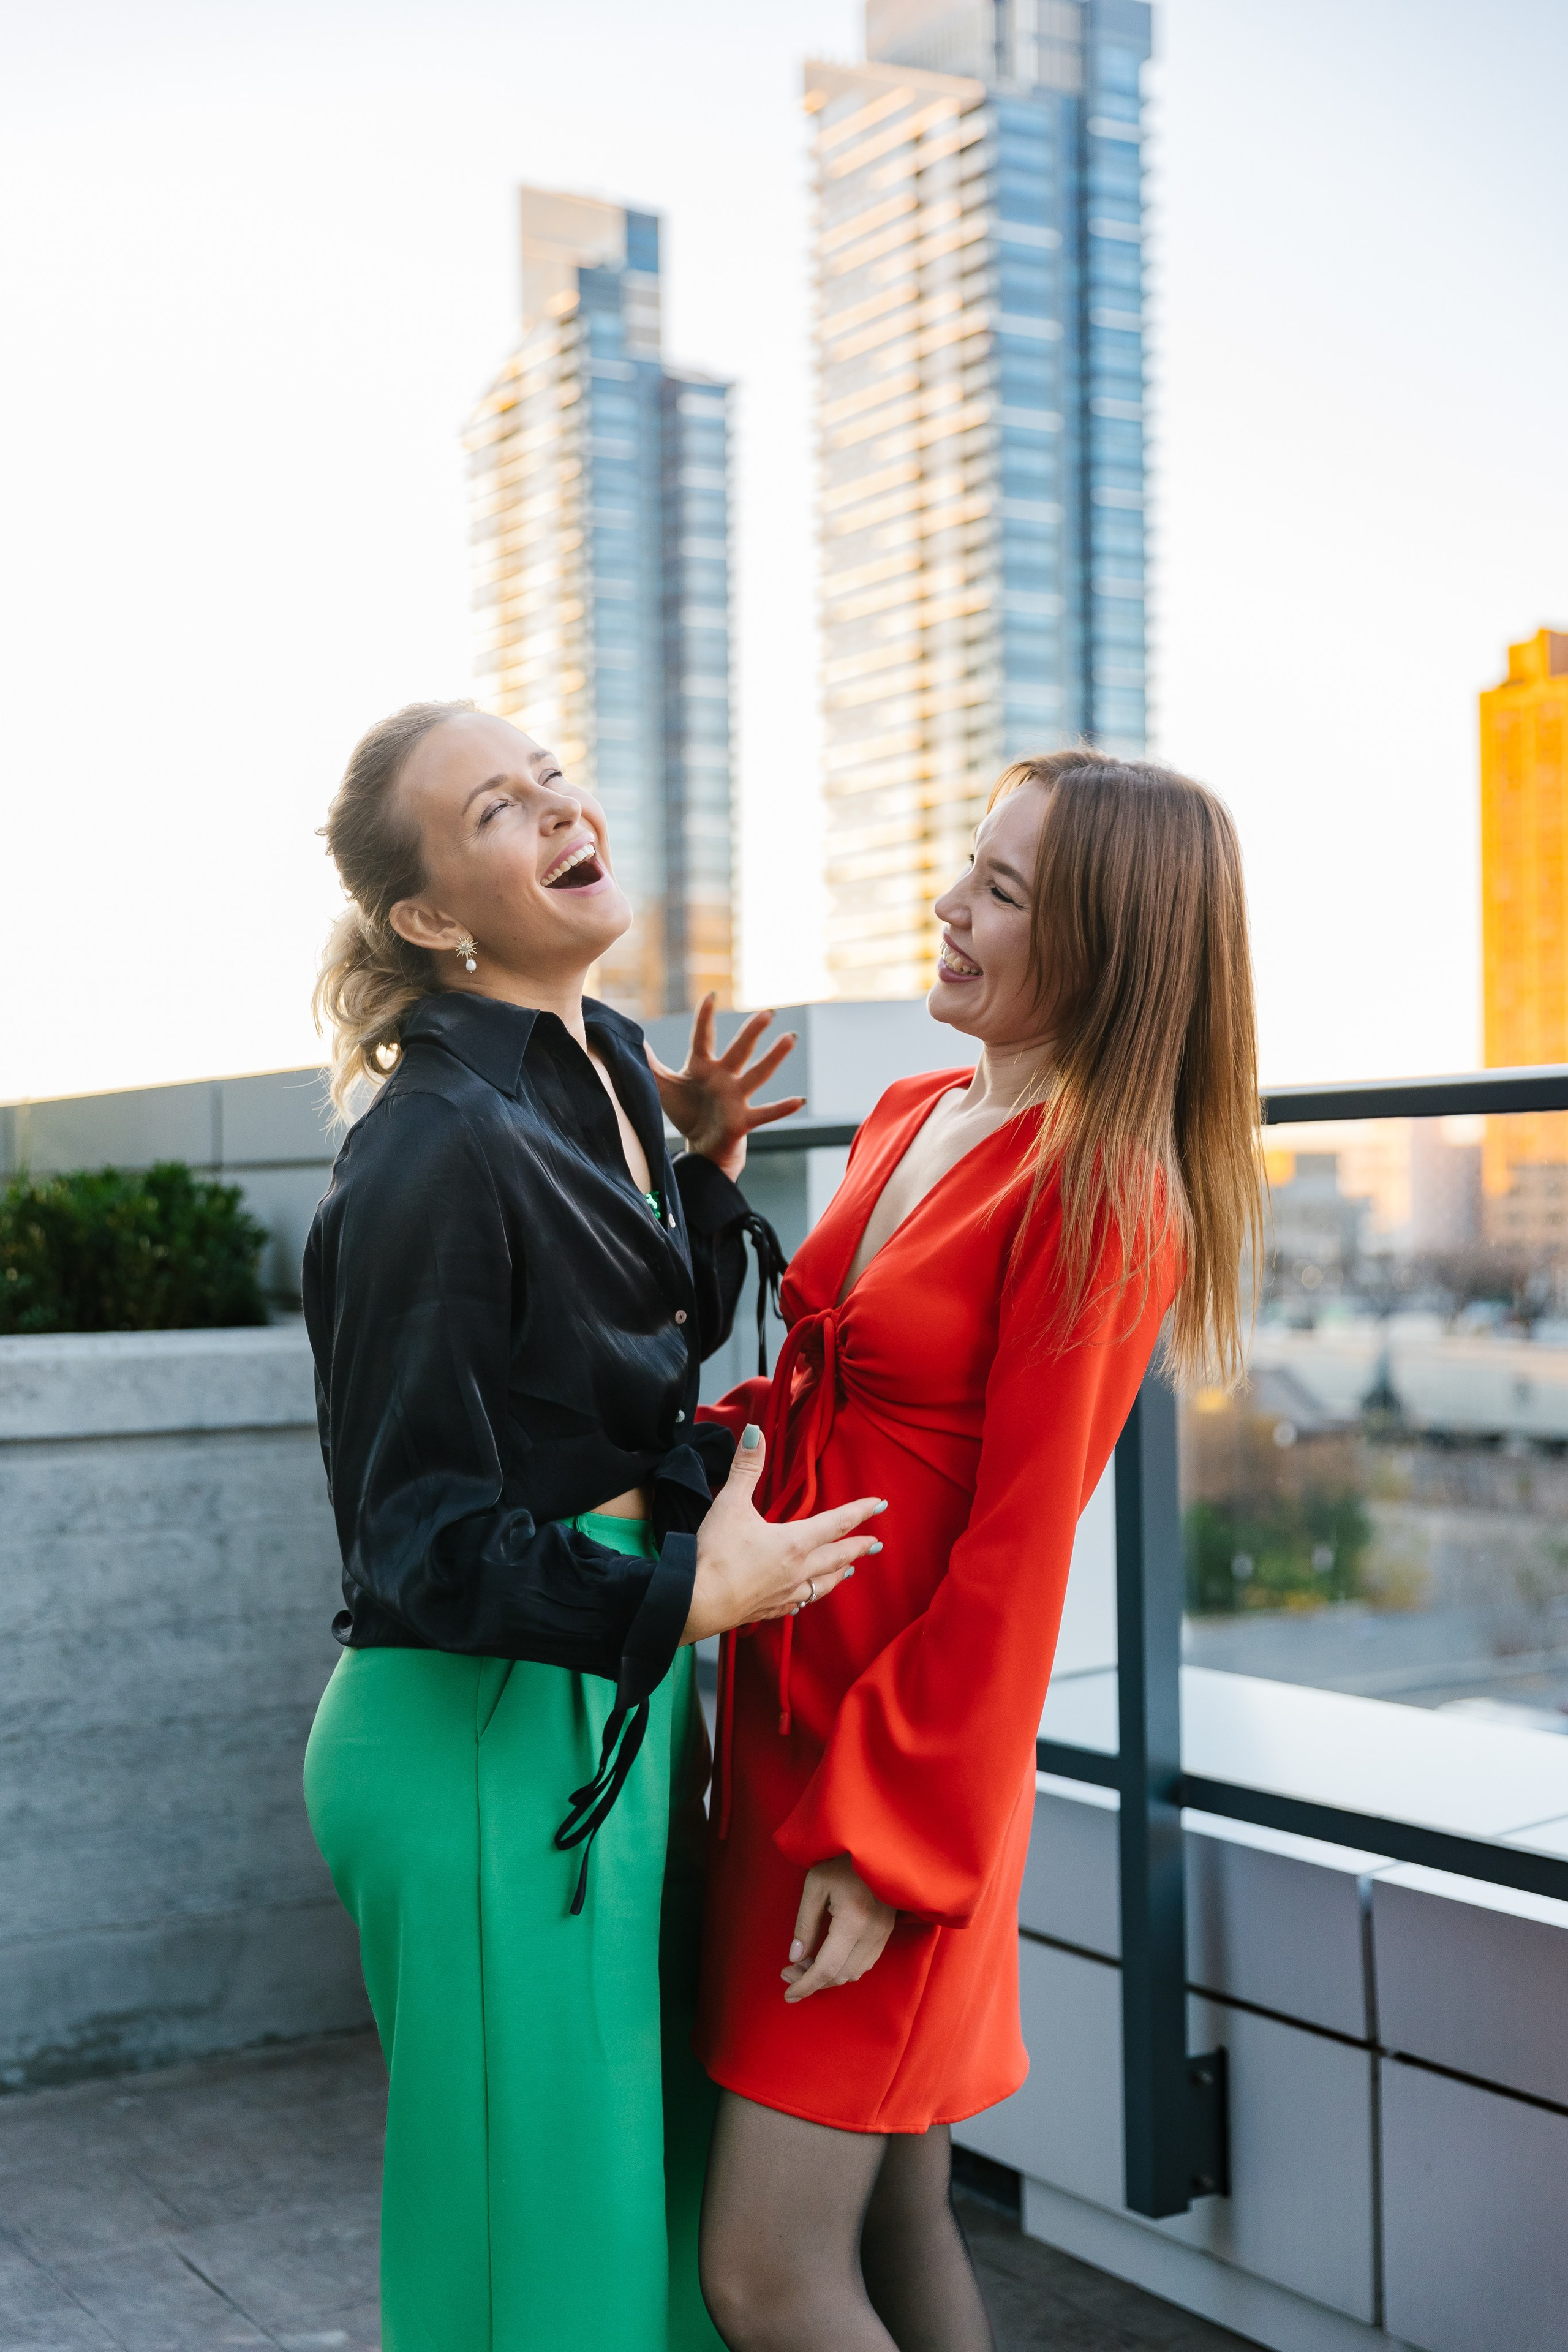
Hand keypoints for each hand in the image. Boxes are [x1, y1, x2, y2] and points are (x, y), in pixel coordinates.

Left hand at [645, 994, 804, 1180]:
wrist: (701, 1145)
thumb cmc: (686, 1111)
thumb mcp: (664, 1086)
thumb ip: (650, 1064)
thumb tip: (633, 1040)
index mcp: (703, 1066)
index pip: (703, 1037)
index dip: (705, 1018)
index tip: (711, 996)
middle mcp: (723, 1077)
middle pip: (739, 1050)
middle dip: (753, 1031)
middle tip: (768, 1011)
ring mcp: (736, 1097)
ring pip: (758, 1074)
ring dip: (774, 1057)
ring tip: (790, 1038)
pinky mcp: (743, 1120)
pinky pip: (766, 1113)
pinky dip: (782, 1108)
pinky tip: (799, 1100)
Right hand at [681, 1425, 885, 1643]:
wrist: (697, 1602)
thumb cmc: (716, 1554)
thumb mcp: (730, 1504)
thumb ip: (746, 1468)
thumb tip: (755, 1432)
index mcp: (794, 1542)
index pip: (836, 1523)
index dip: (860, 1511)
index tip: (880, 1505)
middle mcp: (797, 1569)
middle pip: (837, 1557)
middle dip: (859, 1548)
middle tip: (877, 1544)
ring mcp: (785, 1592)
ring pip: (822, 1584)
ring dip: (838, 1575)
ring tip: (849, 1571)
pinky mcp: (768, 1610)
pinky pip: (796, 1604)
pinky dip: (805, 1598)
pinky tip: (802, 1601)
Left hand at [781, 1856, 895, 2001]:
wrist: (875, 1845)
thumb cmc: (840, 1860)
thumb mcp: (814, 1885)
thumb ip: (805, 1924)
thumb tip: (795, 1958)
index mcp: (853, 1921)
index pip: (827, 1968)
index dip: (806, 1985)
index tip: (788, 1995)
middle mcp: (873, 1933)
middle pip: (840, 1975)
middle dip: (812, 1981)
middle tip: (788, 1972)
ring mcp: (883, 1933)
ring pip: (854, 1973)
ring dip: (828, 1977)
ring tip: (803, 1965)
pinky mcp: (887, 1931)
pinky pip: (865, 1963)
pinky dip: (843, 1969)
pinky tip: (826, 1959)